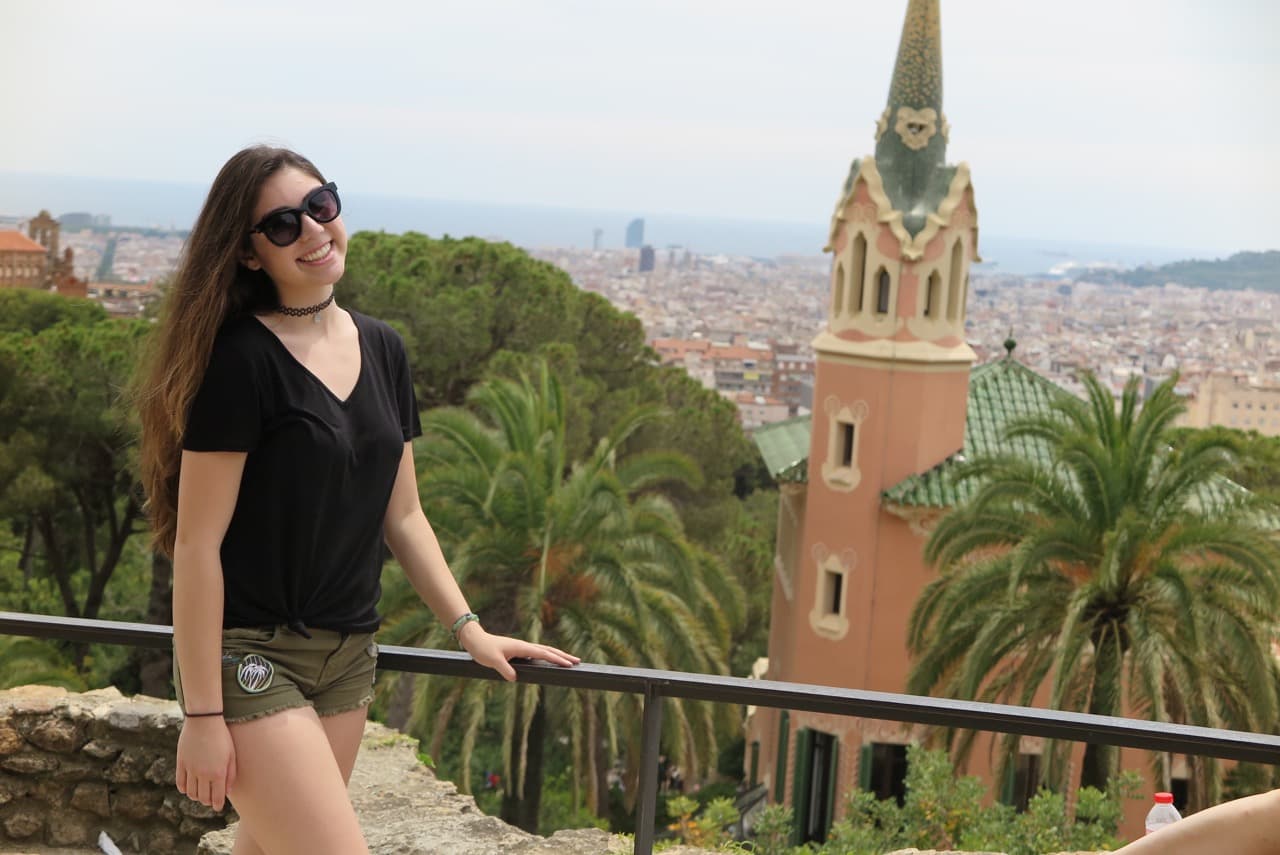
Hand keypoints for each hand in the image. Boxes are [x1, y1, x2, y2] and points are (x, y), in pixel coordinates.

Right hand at [175, 716, 236, 810]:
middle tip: (210, 800)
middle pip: (203, 797)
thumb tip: (226, 791)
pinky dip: (184, 789)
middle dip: (207, 801)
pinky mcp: (180, 763)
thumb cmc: (222, 736)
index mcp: (218, 773)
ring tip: (200, 794)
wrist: (204, 720)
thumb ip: (230, 774)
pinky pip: (180, 783)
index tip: (218, 807)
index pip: (217, 797)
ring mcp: (190, 769)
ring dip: (196, 796)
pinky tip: (188, 788)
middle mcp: (203, 774)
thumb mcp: (231, 754)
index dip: (217, 804)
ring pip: (191, 792)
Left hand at [458, 623, 580, 680]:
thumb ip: (505, 669)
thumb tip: (515, 679)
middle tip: (578, 661)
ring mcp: (522, 648)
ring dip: (557, 655)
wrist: (475, 639)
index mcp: (521, 647)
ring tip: (569, 661)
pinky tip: (550, 660)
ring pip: (544, 651)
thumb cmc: (483, 649)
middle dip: (563, 656)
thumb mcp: (492, 660)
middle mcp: (524, 646)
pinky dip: (548, 656)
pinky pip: (537, 653)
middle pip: (549, 650)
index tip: (569, 664)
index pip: (544, 653)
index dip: (557, 659)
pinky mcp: (519, 651)